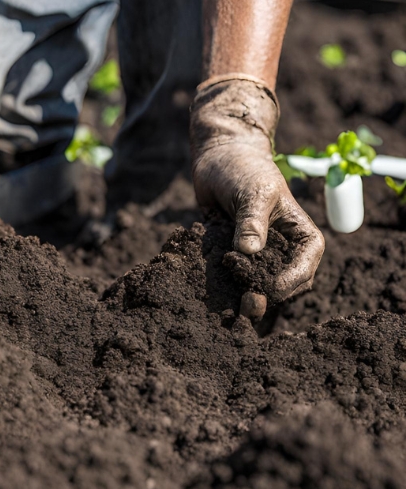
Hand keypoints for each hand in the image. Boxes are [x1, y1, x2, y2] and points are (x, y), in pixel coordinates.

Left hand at [191, 78, 324, 317]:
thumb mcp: (253, 191)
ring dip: (242, 296)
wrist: (219, 159)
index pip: (305, 267)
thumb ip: (251, 221)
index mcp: (301, 236)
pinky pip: (229, 277)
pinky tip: (207, 290)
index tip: (266, 288)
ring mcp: (257, 256)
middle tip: (245, 305)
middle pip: (283, 285)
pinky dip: (221, 285)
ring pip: (255, 286)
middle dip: (266, 297)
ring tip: (227, 305)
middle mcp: (282, 251)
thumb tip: (248, 252)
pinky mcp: (232, 257)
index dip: (289, 282)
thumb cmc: (246, 169)